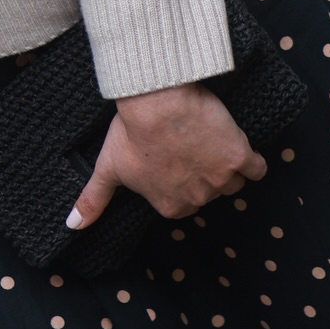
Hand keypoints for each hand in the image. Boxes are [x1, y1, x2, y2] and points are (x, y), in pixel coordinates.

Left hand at [67, 83, 265, 226]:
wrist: (157, 101)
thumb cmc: (132, 131)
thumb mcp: (108, 167)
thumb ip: (93, 200)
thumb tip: (72, 226)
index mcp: (169, 205)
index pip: (186, 202)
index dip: (183, 180)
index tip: (178, 160)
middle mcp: (198, 198)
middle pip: (211, 191)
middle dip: (205, 174)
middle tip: (194, 147)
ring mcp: (220, 179)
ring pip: (234, 181)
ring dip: (228, 167)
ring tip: (214, 142)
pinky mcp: (239, 156)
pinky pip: (257, 168)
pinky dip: (253, 159)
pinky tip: (241, 145)